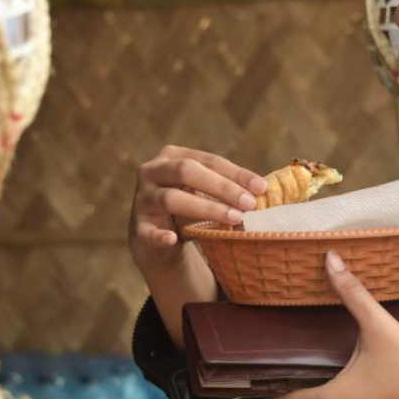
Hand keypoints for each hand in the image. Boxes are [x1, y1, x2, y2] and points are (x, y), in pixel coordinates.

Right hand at [128, 145, 266, 269]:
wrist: (157, 240)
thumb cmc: (188, 208)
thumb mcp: (205, 193)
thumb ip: (226, 189)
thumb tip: (262, 190)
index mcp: (171, 157)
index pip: (207, 160)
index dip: (235, 173)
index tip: (261, 187)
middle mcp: (152, 172)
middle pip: (186, 171)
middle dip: (222, 187)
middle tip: (249, 203)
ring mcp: (142, 200)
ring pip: (171, 199)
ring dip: (206, 209)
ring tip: (234, 219)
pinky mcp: (137, 228)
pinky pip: (147, 231)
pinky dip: (160, 235)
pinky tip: (173, 239)